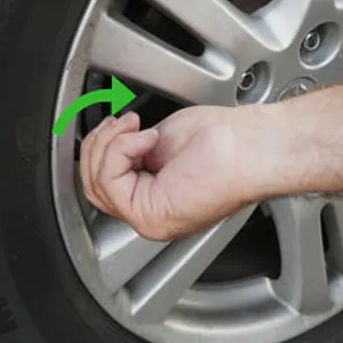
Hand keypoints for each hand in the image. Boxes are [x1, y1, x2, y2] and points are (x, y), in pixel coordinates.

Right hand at [80, 107, 265, 240]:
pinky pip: (108, 181)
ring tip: (138, 129)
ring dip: (111, 144)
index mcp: (154, 200)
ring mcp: (149, 219)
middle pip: (92, 187)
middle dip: (99, 146)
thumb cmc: (225, 141)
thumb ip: (132, 152)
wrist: (250, 147)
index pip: (101, 185)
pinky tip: (147, 138)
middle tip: (124, 124)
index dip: (100, 150)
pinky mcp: (150, 214)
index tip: (116, 125)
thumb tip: (110, 143)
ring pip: (96, 185)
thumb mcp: (161, 141)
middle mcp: (149, 214)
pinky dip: (121, 150)